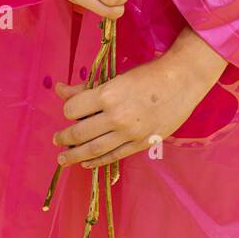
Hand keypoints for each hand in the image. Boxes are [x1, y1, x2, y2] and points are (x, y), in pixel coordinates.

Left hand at [51, 52, 213, 170]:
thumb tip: (59, 90)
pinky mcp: (140, 144)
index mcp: (107, 94)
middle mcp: (115, 117)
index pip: (73, 110)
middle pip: (79, 133)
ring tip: (63, 159)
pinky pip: (113, 157)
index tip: (69, 113)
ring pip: (93, 150)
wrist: (182, 81)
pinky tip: (86, 163)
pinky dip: (97, 162)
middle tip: (56, 141)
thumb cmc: (148, 74)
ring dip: (74, 156)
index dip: (68, 112)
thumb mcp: (115, 77)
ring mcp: (128, 133)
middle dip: (64, 138)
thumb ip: (86, 88)